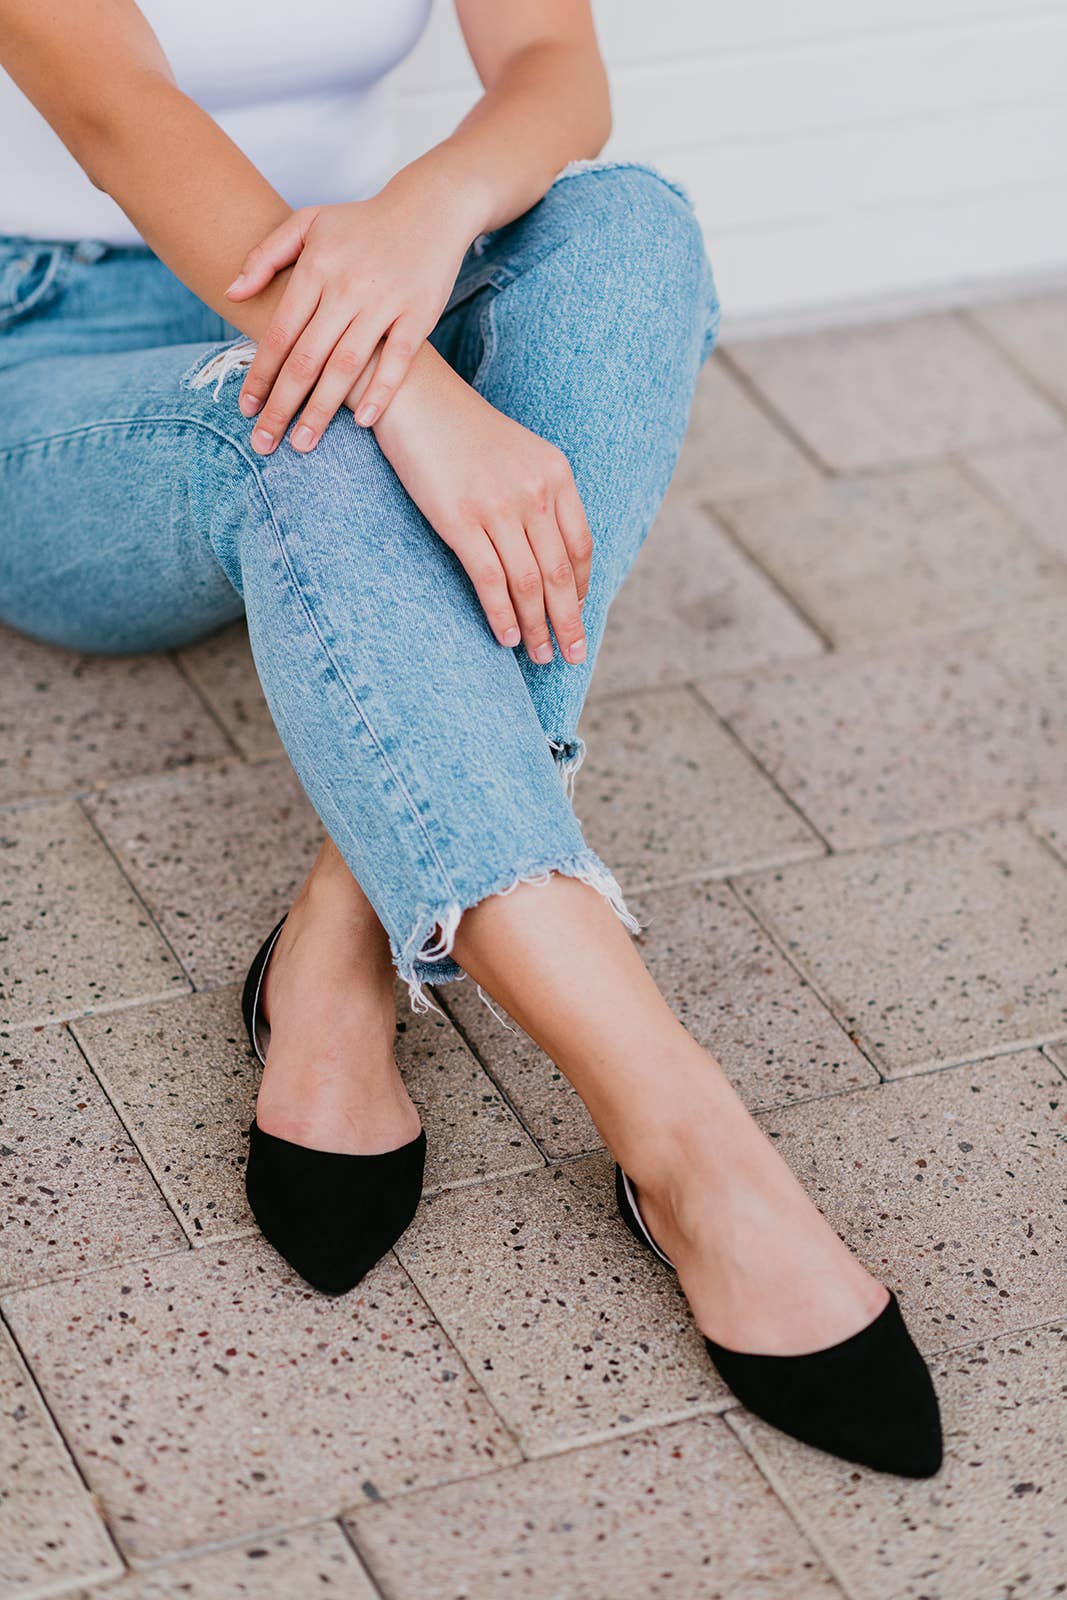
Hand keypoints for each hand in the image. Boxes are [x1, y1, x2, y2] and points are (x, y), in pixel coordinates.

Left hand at [224, 177, 478, 453]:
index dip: (260, 375)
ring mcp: (384, 302)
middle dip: (281, 405)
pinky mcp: (418, 314)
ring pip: (345, 366)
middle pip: (305, 359)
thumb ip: (266, 256)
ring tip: (302, 444)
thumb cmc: (362, 223)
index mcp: (316, 268)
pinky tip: (361, 421)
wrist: (429, 207)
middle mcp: (347, 287)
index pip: (279, 333)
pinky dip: (380, 392)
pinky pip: (397, 361)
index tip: (245, 409)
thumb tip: (230, 293)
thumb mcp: (309, 223)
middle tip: (263, 443)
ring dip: (321, 410)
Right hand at [374, 345, 591, 666]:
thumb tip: (544, 549)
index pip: (580, 545)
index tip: (576, 613)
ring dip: (537, 627)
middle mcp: (535, 491)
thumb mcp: (515, 453)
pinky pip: (490, 580)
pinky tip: (507, 638)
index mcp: (555, 474)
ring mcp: (498, 507)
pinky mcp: (460, 520)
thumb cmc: (459, 429)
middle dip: (569, 621)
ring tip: (540, 656)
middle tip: (574, 655)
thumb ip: (537, 493)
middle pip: (560, 573)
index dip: (581, 587)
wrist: (414, 398)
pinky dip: (502, 615)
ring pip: (529, 583)